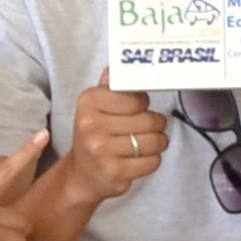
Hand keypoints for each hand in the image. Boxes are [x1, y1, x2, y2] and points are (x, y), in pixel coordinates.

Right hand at [60, 84, 169, 210]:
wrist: (81, 175)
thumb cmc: (95, 134)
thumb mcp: (95, 107)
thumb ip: (110, 86)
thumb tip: (119, 65)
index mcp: (88, 102)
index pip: (137, 98)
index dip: (143, 104)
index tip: (139, 108)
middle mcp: (91, 126)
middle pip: (148, 120)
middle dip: (156, 124)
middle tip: (151, 127)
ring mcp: (102, 151)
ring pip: (153, 141)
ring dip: (159, 142)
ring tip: (151, 142)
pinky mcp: (114, 172)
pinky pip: (152, 162)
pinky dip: (153, 159)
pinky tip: (143, 158)